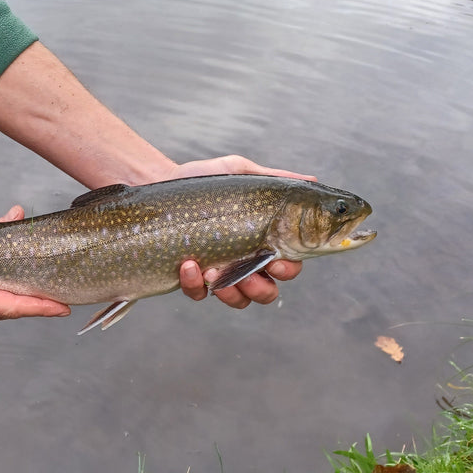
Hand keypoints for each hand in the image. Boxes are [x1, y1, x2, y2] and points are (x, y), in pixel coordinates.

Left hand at [164, 155, 311, 308]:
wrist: (159, 184)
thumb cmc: (204, 181)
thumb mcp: (240, 171)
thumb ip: (276, 178)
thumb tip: (313, 179)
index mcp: (264, 241)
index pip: (288, 264)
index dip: (288, 269)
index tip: (276, 261)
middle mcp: (246, 263)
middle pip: (269, 292)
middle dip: (261, 288)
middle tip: (247, 274)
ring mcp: (219, 274)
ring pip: (240, 301)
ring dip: (231, 291)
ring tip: (214, 271)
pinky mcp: (191, 280)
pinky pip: (199, 294)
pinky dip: (195, 284)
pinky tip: (187, 264)